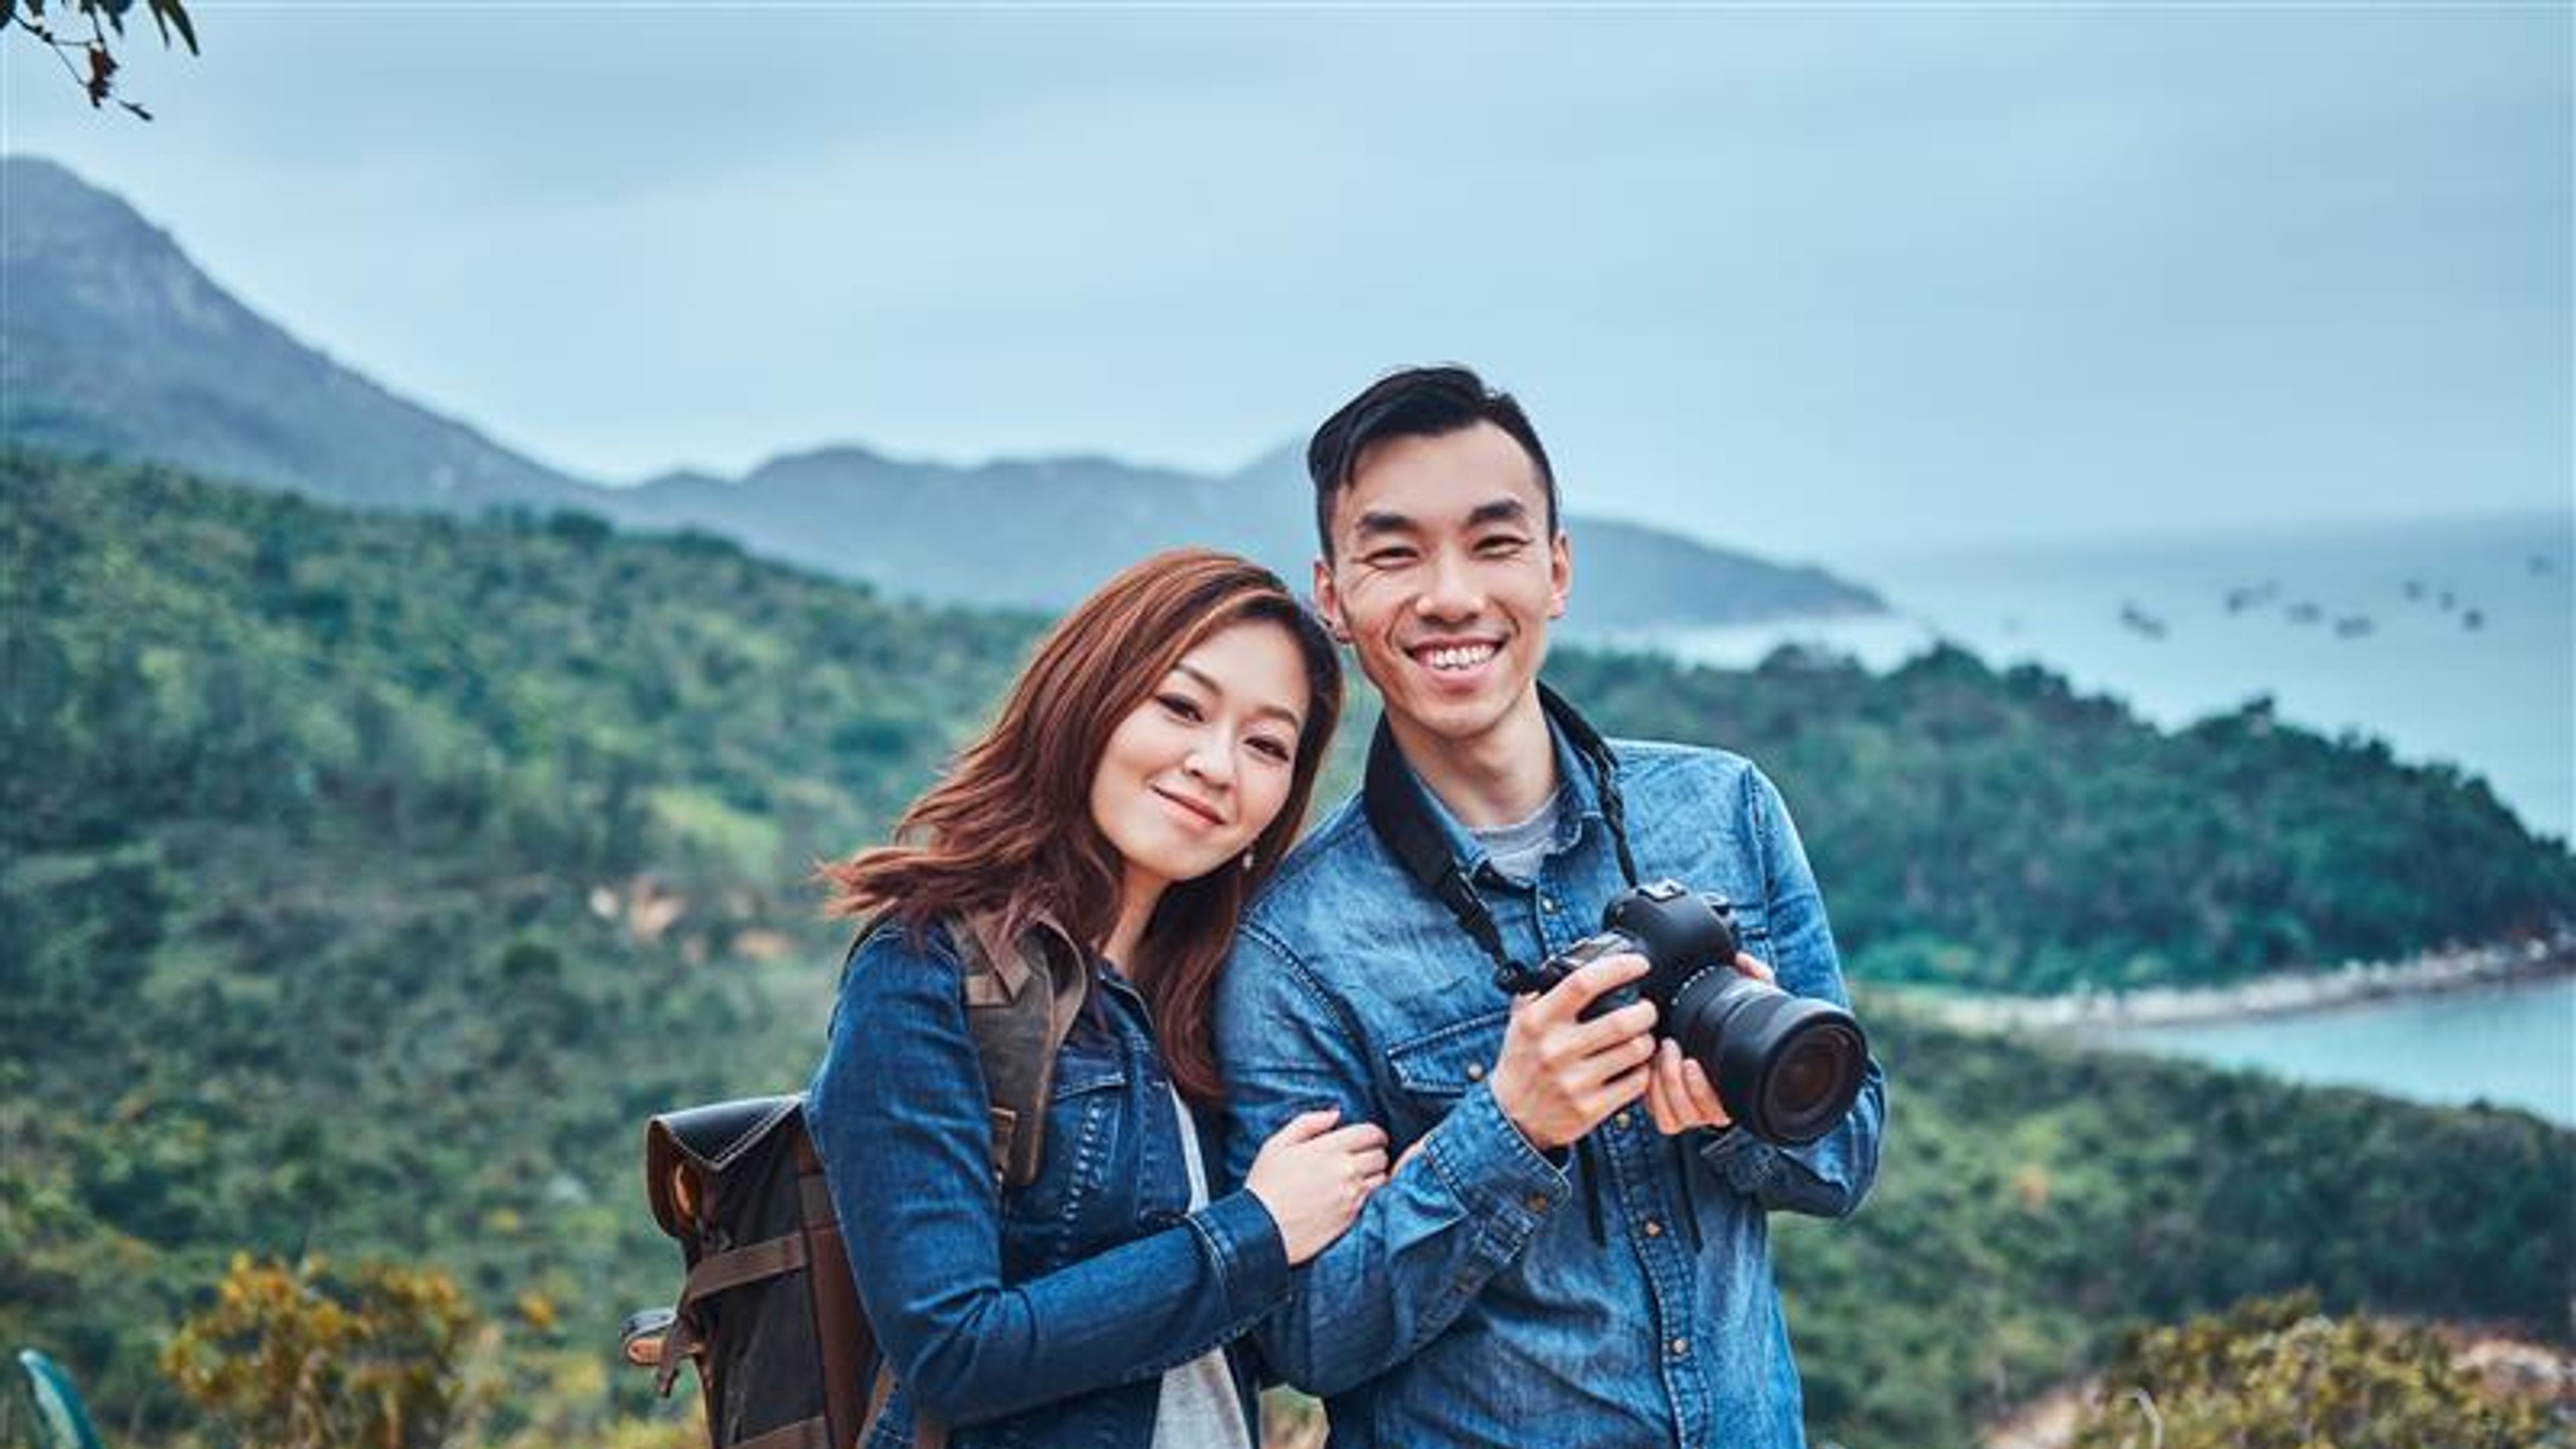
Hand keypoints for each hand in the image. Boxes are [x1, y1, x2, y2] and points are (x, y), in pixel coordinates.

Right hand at [1244, 1107, 1389, 1264]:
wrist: (1261, 1230)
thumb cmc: (1265, 1185)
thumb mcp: (1277, 1144)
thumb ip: (1308, 1123)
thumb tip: (1335, 1114)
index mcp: (1329, 1148)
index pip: (1371, 1133)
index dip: (1373, 1133)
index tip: (1369, 1137)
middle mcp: (1346, 1171)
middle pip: (1381, 1155)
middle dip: (1375, 1152)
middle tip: (1363, 1156)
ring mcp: (1351, 1196)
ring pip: (1381, 1178)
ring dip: (1374, 1174)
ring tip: (1357, 1176)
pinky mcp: (1351, 1217)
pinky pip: (1371, 1199)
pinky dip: (1365, 1194)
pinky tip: (1347, 1194)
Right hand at [1487, 950, 1657, 1151]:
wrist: (1510, 1118)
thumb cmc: (1521, 1065)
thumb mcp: (1519, 1025)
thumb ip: (1538, 995)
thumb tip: (1562, 966)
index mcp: (1538, 1022)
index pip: (1582, 984)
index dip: (1617, 968)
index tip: (1638, 964)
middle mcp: (1555, 1050)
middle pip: (1620, 1021)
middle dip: (1645, 1011)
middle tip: (1646, 1010)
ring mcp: (1573, 1082)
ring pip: (1633, 1051)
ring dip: (1647, 1041)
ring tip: (1643, 1038)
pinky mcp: (1589, 1108)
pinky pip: (1635, 1083)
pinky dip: (1644, 1071)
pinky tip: (1637, 1066)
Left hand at [1645, 952, 1774, 1134]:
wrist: (1686, 1023)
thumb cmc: (1717, 1018)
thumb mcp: (1737, 998)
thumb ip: (1751, 977)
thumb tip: (1745, 962)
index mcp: (1730, 1087)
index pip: (1722, 1110)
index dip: (1705, 1092)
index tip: (1694, 1061)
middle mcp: (1708, 1103)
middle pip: (1695, 1116)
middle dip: (1679, 1084)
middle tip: (1671, 1049)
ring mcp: (1685, 1108)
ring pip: (1673, 1120)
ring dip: (1664, 1086)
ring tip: (1659, 1054)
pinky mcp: (1663, 1108)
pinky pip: (1658, 1117)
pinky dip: (1650, 1096)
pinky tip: (1647, 1067)